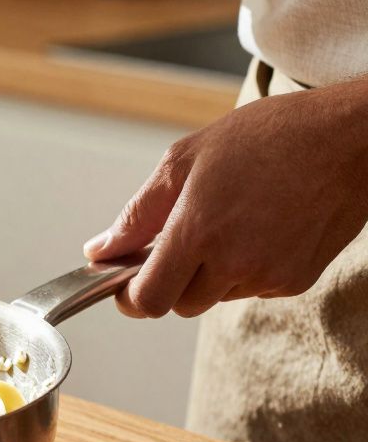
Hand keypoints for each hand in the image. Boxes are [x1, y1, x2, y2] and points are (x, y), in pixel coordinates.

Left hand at [83, 79, 367, 317]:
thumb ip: (138, 214)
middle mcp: (234, 262)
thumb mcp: (185, 160)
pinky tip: (258, 228)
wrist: (349, 139)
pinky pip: (252, 289)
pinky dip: (245, 269)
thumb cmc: (267, 137)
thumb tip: (99, 250)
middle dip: (171, 280)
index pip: (148, 300)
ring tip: (227, 222)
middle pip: (179, 304)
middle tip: (181, 239)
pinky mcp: (296, 280)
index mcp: (198, 232)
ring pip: (216, 297)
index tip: (126, 281)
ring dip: (209, 274)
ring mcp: (269, 276)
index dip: (130, 296)